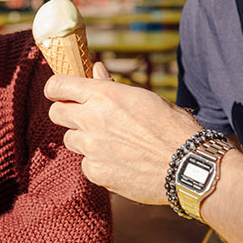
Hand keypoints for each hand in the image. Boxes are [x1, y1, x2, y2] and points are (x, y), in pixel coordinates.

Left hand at [45, 62, 201, 203]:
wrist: (187, 165)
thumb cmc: (172, 127)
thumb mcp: (144, 98)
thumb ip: (112, 86)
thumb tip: (96, 70)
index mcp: (104, 95)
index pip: (57, 85)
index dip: (56, 89)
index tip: (61, 93)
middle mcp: (92, 119)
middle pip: (56, 113)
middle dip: (66, 113)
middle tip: (84, 118)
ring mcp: (92, 148)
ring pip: (71, 141)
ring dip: (84, 140)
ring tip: (113, 143)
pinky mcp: (96, 172)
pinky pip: (86, 164)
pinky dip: (98, 163)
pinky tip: (121, 163)